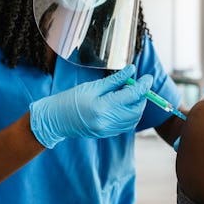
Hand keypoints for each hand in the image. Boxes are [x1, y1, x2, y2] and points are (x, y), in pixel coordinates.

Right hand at [29, 65, 152, 148]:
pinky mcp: (107, 134)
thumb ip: (115, 80)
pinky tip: (124, 104)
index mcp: (102, 107)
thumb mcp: (92, 86)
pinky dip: (131, 114)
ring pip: (134, 119)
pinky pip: (127, 125)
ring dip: (137, 105)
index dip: (143, 85)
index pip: (132, 96)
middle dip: (142, 96)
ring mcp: (108, 130)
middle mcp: (107, 121)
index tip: (148, 77)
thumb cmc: (69, 100)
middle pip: (136, 109)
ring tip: (128, 93)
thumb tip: (132, 70)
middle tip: (137, 84)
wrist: (55, 120)